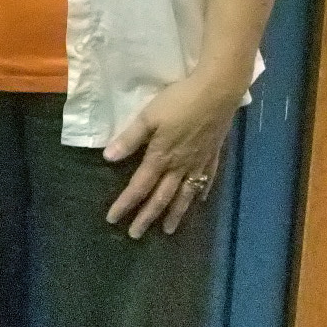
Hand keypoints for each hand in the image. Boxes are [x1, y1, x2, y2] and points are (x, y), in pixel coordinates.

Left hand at [102, 71, 240, 238]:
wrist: (218, 92)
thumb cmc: (179, 100)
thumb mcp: (149, 116)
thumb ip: (130, 138)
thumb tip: (109, 158)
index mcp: (161, 156)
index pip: (139, 186)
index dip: (125, 204)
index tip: (113, 219)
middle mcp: (180, 166)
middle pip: (161, 197)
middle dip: (147, 217)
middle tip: (136, 235)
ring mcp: (199, 162)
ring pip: (185, 195)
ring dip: (175, 214)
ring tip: (168, 230)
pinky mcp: (213, 155)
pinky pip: (206, 180)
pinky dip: (200, 193)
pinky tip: (199, 200)